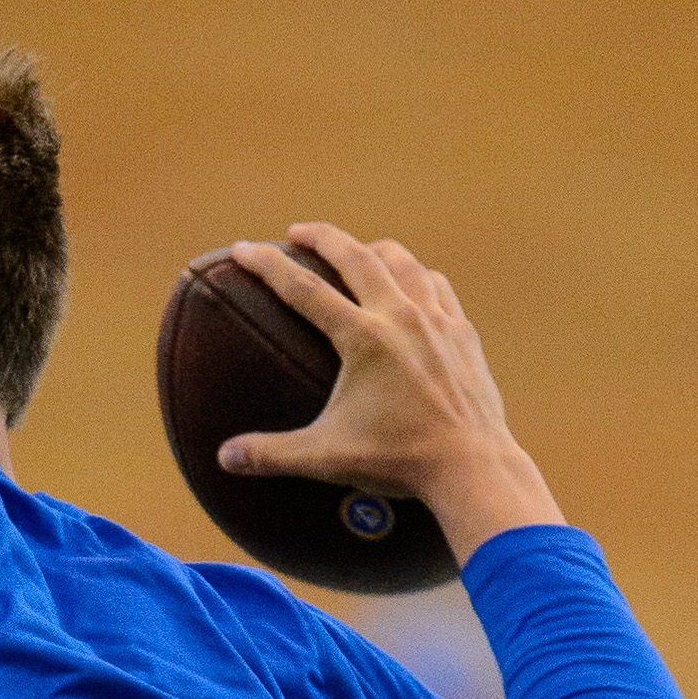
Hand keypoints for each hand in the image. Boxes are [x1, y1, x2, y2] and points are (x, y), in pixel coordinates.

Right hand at [219, 223, 563, 561]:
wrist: (472, 466)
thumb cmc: (398, 461)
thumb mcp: (327, 457)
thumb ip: (272, 454)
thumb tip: (225, 458)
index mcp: (363, 338)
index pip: (304, 289)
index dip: (268, 266)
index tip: (243, 249)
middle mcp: (400, 316)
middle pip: (355, 256)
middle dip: (322, 237)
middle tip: (298, 232)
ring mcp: (437, 320)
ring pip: (402, 263)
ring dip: (373, 250)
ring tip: (357, 252)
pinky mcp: (463, 333)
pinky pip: (437, 287)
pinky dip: (416, 276)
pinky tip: (410, 284)